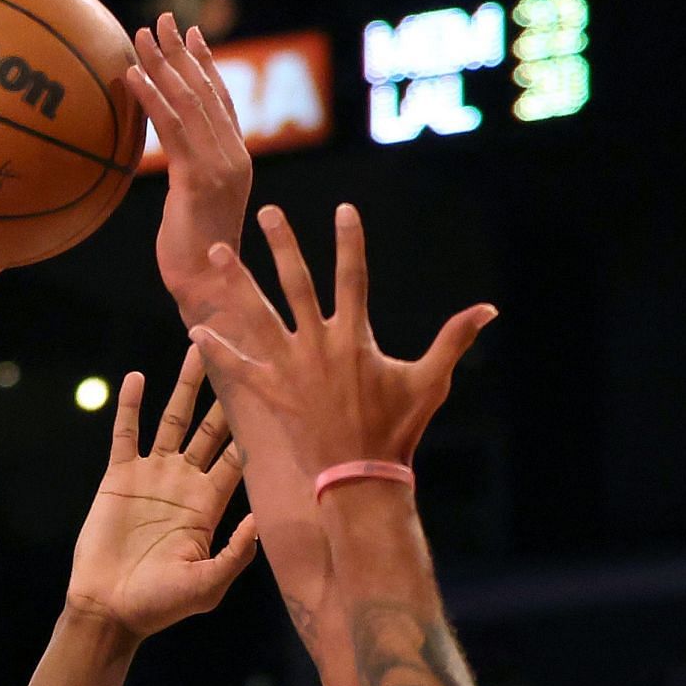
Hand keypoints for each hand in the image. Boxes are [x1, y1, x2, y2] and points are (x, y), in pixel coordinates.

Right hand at [66, 352, 258, 644]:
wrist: (111, 608)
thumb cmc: (162, 605)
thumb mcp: (208, 584)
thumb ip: (236, 552)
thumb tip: (259, 518)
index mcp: (211, 505)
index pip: (239, 457)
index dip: (254, 428)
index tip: (272, 397)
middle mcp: (186, 484)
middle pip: (211, 428)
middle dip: (225, 394)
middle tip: (241, 356)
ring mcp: (152, 477)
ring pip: (173, 420)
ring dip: (185, 387)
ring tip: (196, 349)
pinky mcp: (119, 477)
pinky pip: (126, 434)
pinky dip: (130, 406)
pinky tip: (136, 377)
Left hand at [128, 14, 253, 319]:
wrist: (211, 290)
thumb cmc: (198, 259)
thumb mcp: (194, 207)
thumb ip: (189, 175)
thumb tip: (169, 156)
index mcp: (238, 162)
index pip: (223, 103)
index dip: (207, 65)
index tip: (191, 35)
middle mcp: (235, 159)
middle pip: (207, 93)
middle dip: (182, 53)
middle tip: (160, 20)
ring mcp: (220, 168)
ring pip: (189, 104)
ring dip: (162, 66)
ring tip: (139, 37)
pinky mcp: (197, 180)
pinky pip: (171, 130)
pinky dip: (152, 98)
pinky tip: (132, 76)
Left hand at [188, 202, 494, 476]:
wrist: (361, 477)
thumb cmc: (398, 429)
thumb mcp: (430, 382)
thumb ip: (454, 340)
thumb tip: (490, 310)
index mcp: (355, 338)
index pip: (353, 277)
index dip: (349, 242)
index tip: (344, 208)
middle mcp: (319, 345)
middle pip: (297, 284)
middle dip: (284, 245)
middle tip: (269, 212)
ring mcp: (292, 369)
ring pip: (259, 315)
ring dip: (238, 281)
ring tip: (218, 250)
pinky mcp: (273, 394)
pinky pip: (240, 368)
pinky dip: (219, 351)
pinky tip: (195, 330)